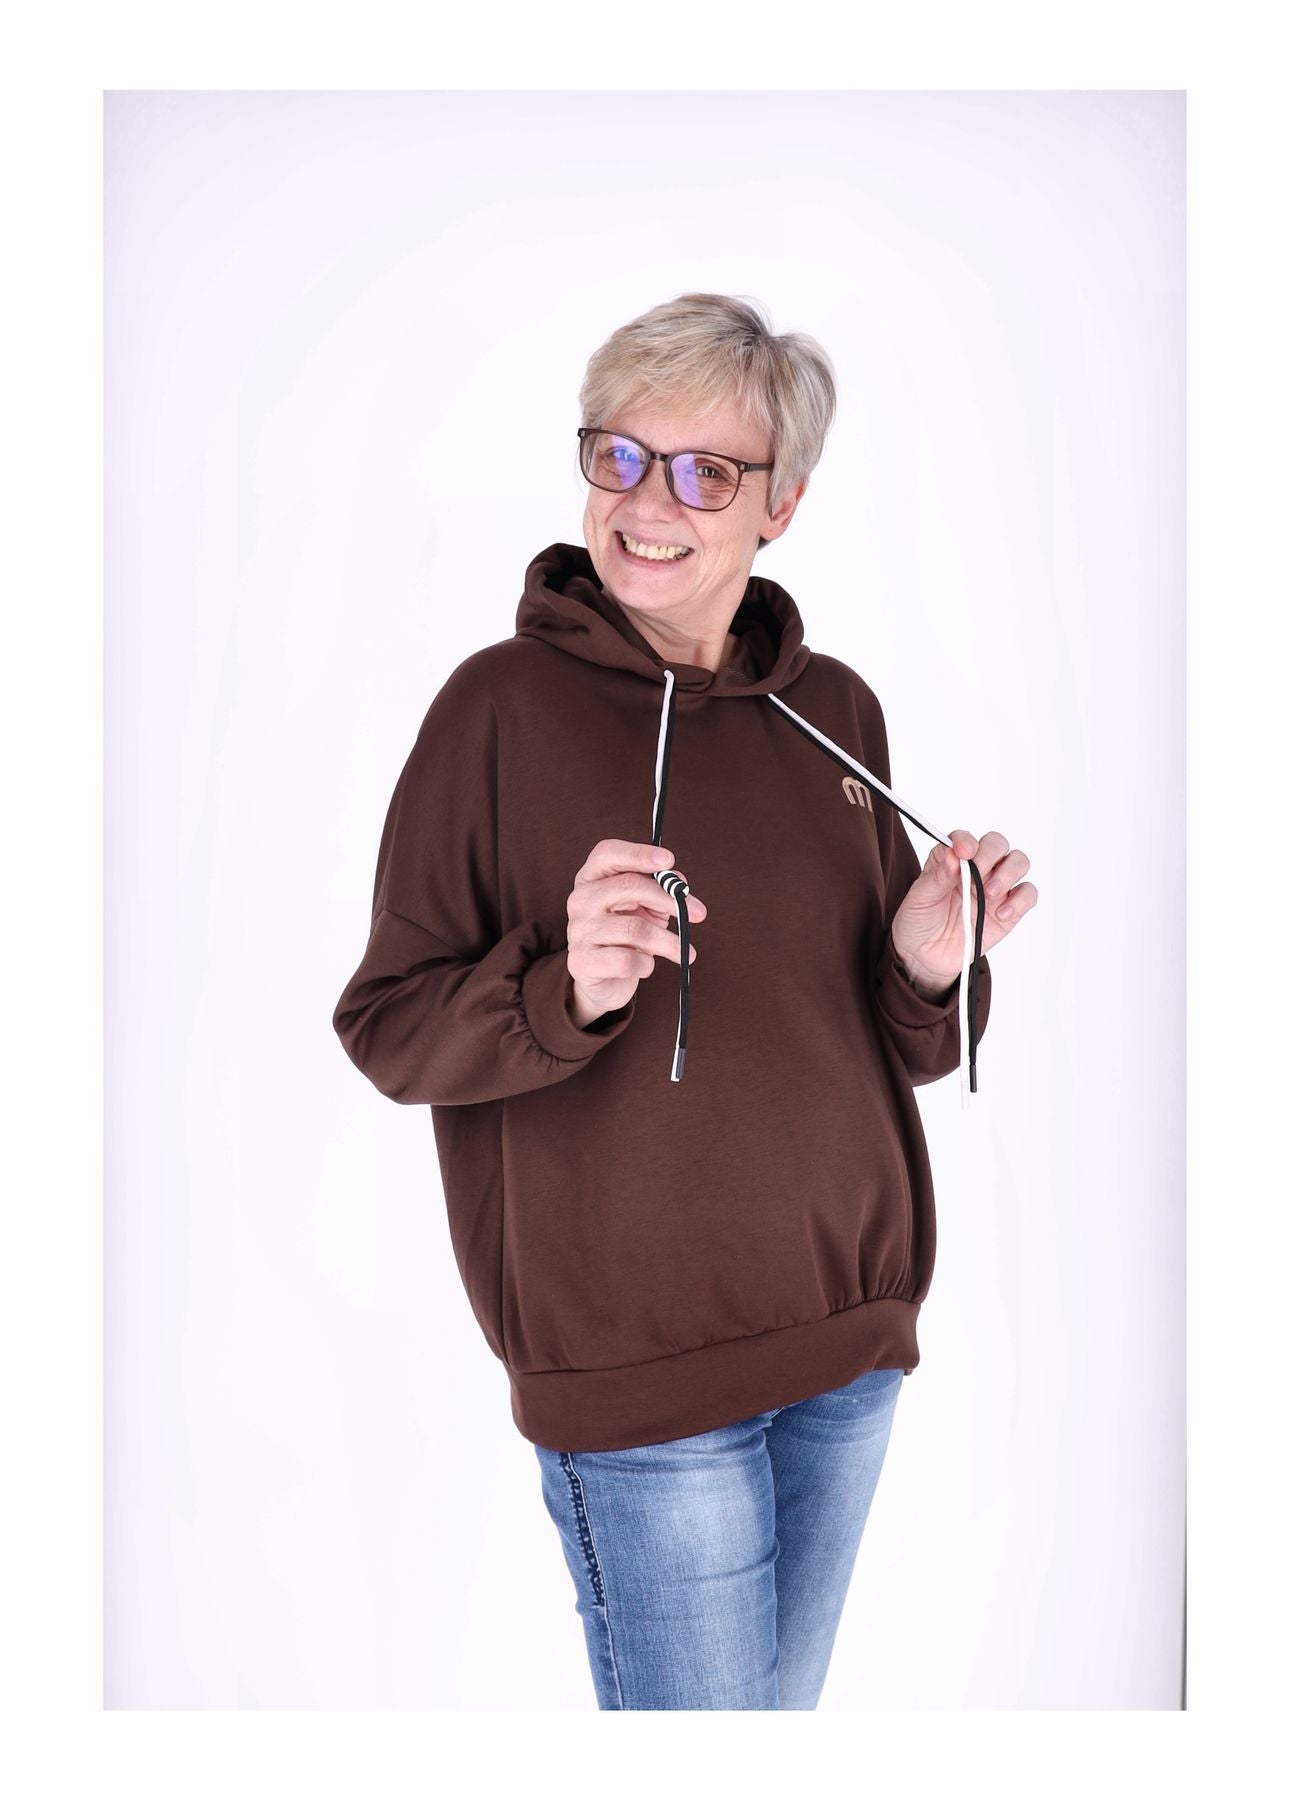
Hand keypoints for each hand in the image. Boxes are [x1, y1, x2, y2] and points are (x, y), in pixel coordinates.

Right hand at [565, 839, 707, 1024]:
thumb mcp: (645, 908)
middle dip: (670, 899)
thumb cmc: (625, 937)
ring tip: (684, 952)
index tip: (669, 860)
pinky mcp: (582, 962)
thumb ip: (661, 889)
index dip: (638, 853)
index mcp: (591, 878)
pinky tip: (647, 965)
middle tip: (699, 913)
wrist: (603, 979)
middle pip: (628, 886)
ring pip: (634, 928)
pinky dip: (646, 964)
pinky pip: (626, 960)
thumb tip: (678, 880)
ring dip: (668, 942)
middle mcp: (580, 900)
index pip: (607, 853)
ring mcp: (579, 930)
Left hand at [889, 829, 1036, 993]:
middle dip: (991, 853)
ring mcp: (995, 888)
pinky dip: (1020, 900)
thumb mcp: (919, 899)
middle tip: (979, 872)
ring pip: (1019, 862)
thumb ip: (937, 876)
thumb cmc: (919, 921)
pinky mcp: (1009, 911)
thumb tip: (953, 855)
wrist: (926, 957)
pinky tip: (1001, 913)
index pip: (965, 838)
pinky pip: (1027, 895)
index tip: (963, 852)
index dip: (966, 841)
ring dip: (1008, 873)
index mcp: (952, 860)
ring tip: (989, 893)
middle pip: (998, 844)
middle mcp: (977, 869)